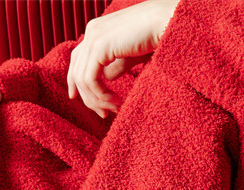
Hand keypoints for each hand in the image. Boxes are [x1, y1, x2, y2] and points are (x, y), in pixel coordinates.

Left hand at [67, 0, 179, 117]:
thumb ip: (116, 65)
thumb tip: (106, 79)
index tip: (94, 104)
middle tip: (105, 114)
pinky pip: (90, 79)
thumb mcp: (131, 54)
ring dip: (97, 100)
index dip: (79, 84)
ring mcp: (94, 37)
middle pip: (77, 71)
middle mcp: (92, 30)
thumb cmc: (156, 35)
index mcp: (97, 30)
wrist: (166, 22)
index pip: (77, 60)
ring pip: (82, 79)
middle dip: (89, 98)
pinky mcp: (100, 46)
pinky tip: (116, 101)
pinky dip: (100, 95)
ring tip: (114, 109)